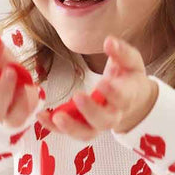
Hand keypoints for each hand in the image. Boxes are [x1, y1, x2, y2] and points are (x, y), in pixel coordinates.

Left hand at [36, 35, 157, 140]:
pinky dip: (54, 128)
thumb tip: (109, 41)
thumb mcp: (131, 62)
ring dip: (71, 127)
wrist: (133, 101)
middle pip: (105, 121)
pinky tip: (42, 116)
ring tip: (56, 117)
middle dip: (91, 111)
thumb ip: (121, 52)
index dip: (114, 93)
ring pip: (87, 132)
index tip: (103, 82)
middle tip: (78, 97)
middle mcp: (114, 114)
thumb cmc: (129, 78)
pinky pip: (70, 131)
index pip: (123, 98)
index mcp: (128, 96)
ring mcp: (98, 124)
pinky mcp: (83, 126)